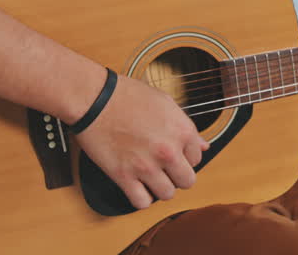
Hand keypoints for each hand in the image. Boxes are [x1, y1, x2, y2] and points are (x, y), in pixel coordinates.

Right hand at [73, 74, 208, 209]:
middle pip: (187, 181)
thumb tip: (203, 145)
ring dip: (160, 188)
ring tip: (150, 177)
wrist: (95, 99)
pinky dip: (140, 198)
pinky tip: (136, 185)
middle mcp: (168, 151)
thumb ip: (185, 126)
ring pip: (167, 195)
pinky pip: (142, 202)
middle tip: (165, 168)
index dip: (185, 156)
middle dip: (177, 176)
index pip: (197, 158)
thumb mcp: (165, 103)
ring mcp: (146, 165)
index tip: (174, 154)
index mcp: (182, 131)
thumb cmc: (127, 95)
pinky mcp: (124, 176)